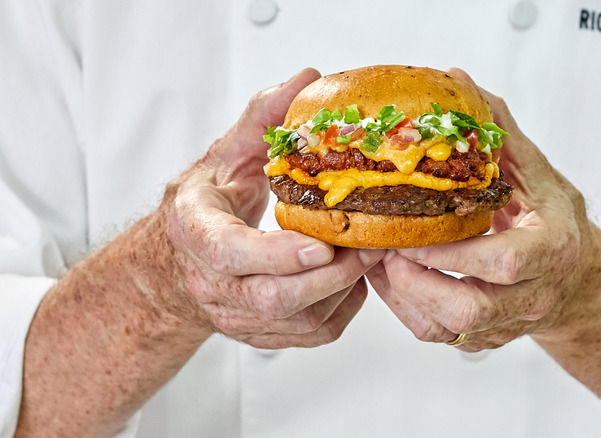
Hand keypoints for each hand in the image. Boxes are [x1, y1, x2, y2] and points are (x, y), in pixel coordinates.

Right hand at [163, 69, 384, 347]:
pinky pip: (311, 334)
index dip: (276, 253)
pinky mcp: (262, 334)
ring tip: (370, 254)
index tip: (319, 244)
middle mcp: (212, 283)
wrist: (179, 262)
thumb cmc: (207, 206)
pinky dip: (343, 308)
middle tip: (370, 244)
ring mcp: (237, 315)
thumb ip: (262, 118)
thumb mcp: (226, 154)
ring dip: (344, 290)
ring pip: (298, 322)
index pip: (228, 252)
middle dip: (330, 274)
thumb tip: (307, 80)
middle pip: (272, 297)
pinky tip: (353, 277)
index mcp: (196, 231)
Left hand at [366, 68, 591, 350]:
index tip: (413, 234)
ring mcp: (507, 324)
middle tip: (387, 251)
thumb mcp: (539, 174)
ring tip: (382, 260)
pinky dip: (405, 306)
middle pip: (471, 309)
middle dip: (417, 282)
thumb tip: (459, 81)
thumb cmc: (556, 222)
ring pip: (447, 329)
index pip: (505, 263)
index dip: (452, 254)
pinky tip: (391, 276)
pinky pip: (437, 334)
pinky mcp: (484, 338)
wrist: (578, 280)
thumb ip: (500, 133)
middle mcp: (532, 296)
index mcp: (551, 250)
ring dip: (404, 295)